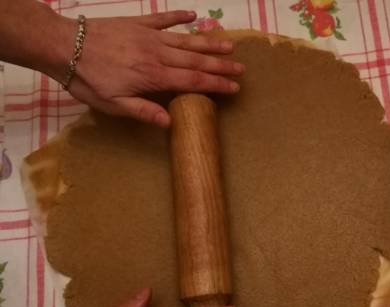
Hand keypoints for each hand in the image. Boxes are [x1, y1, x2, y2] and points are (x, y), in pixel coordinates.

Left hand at [42, 10, 243, 126]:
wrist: (64, 45)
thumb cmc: (88, 79)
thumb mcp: (113, 104)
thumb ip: (143, 111)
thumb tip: (170, 122)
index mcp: (154, 76)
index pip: (193, 81)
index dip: (216, 85)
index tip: (234, 87)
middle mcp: (157, 54)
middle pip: (196, 60)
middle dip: (220, 65)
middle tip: (241, 68)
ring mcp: (149, 36)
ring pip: (186, 40)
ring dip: (208, 44)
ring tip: (229, 46)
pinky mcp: (137, 23)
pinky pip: (163, 19)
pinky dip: (179, 17)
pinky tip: (193, 16)